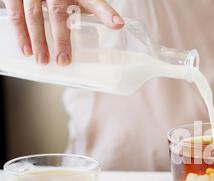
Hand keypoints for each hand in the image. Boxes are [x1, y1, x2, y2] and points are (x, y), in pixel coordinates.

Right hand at [3, 0, 123, 64]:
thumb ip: (97, 11)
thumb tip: (118, 26)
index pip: (93, 0)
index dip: (106, 12)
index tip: (118, 24)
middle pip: (58, 12)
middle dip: (61, 37)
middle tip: (63, 61)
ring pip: (33, 14)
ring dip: (36, 39)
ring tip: (41, 60)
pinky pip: (14, 12)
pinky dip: (19, 32)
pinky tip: (25, 50)